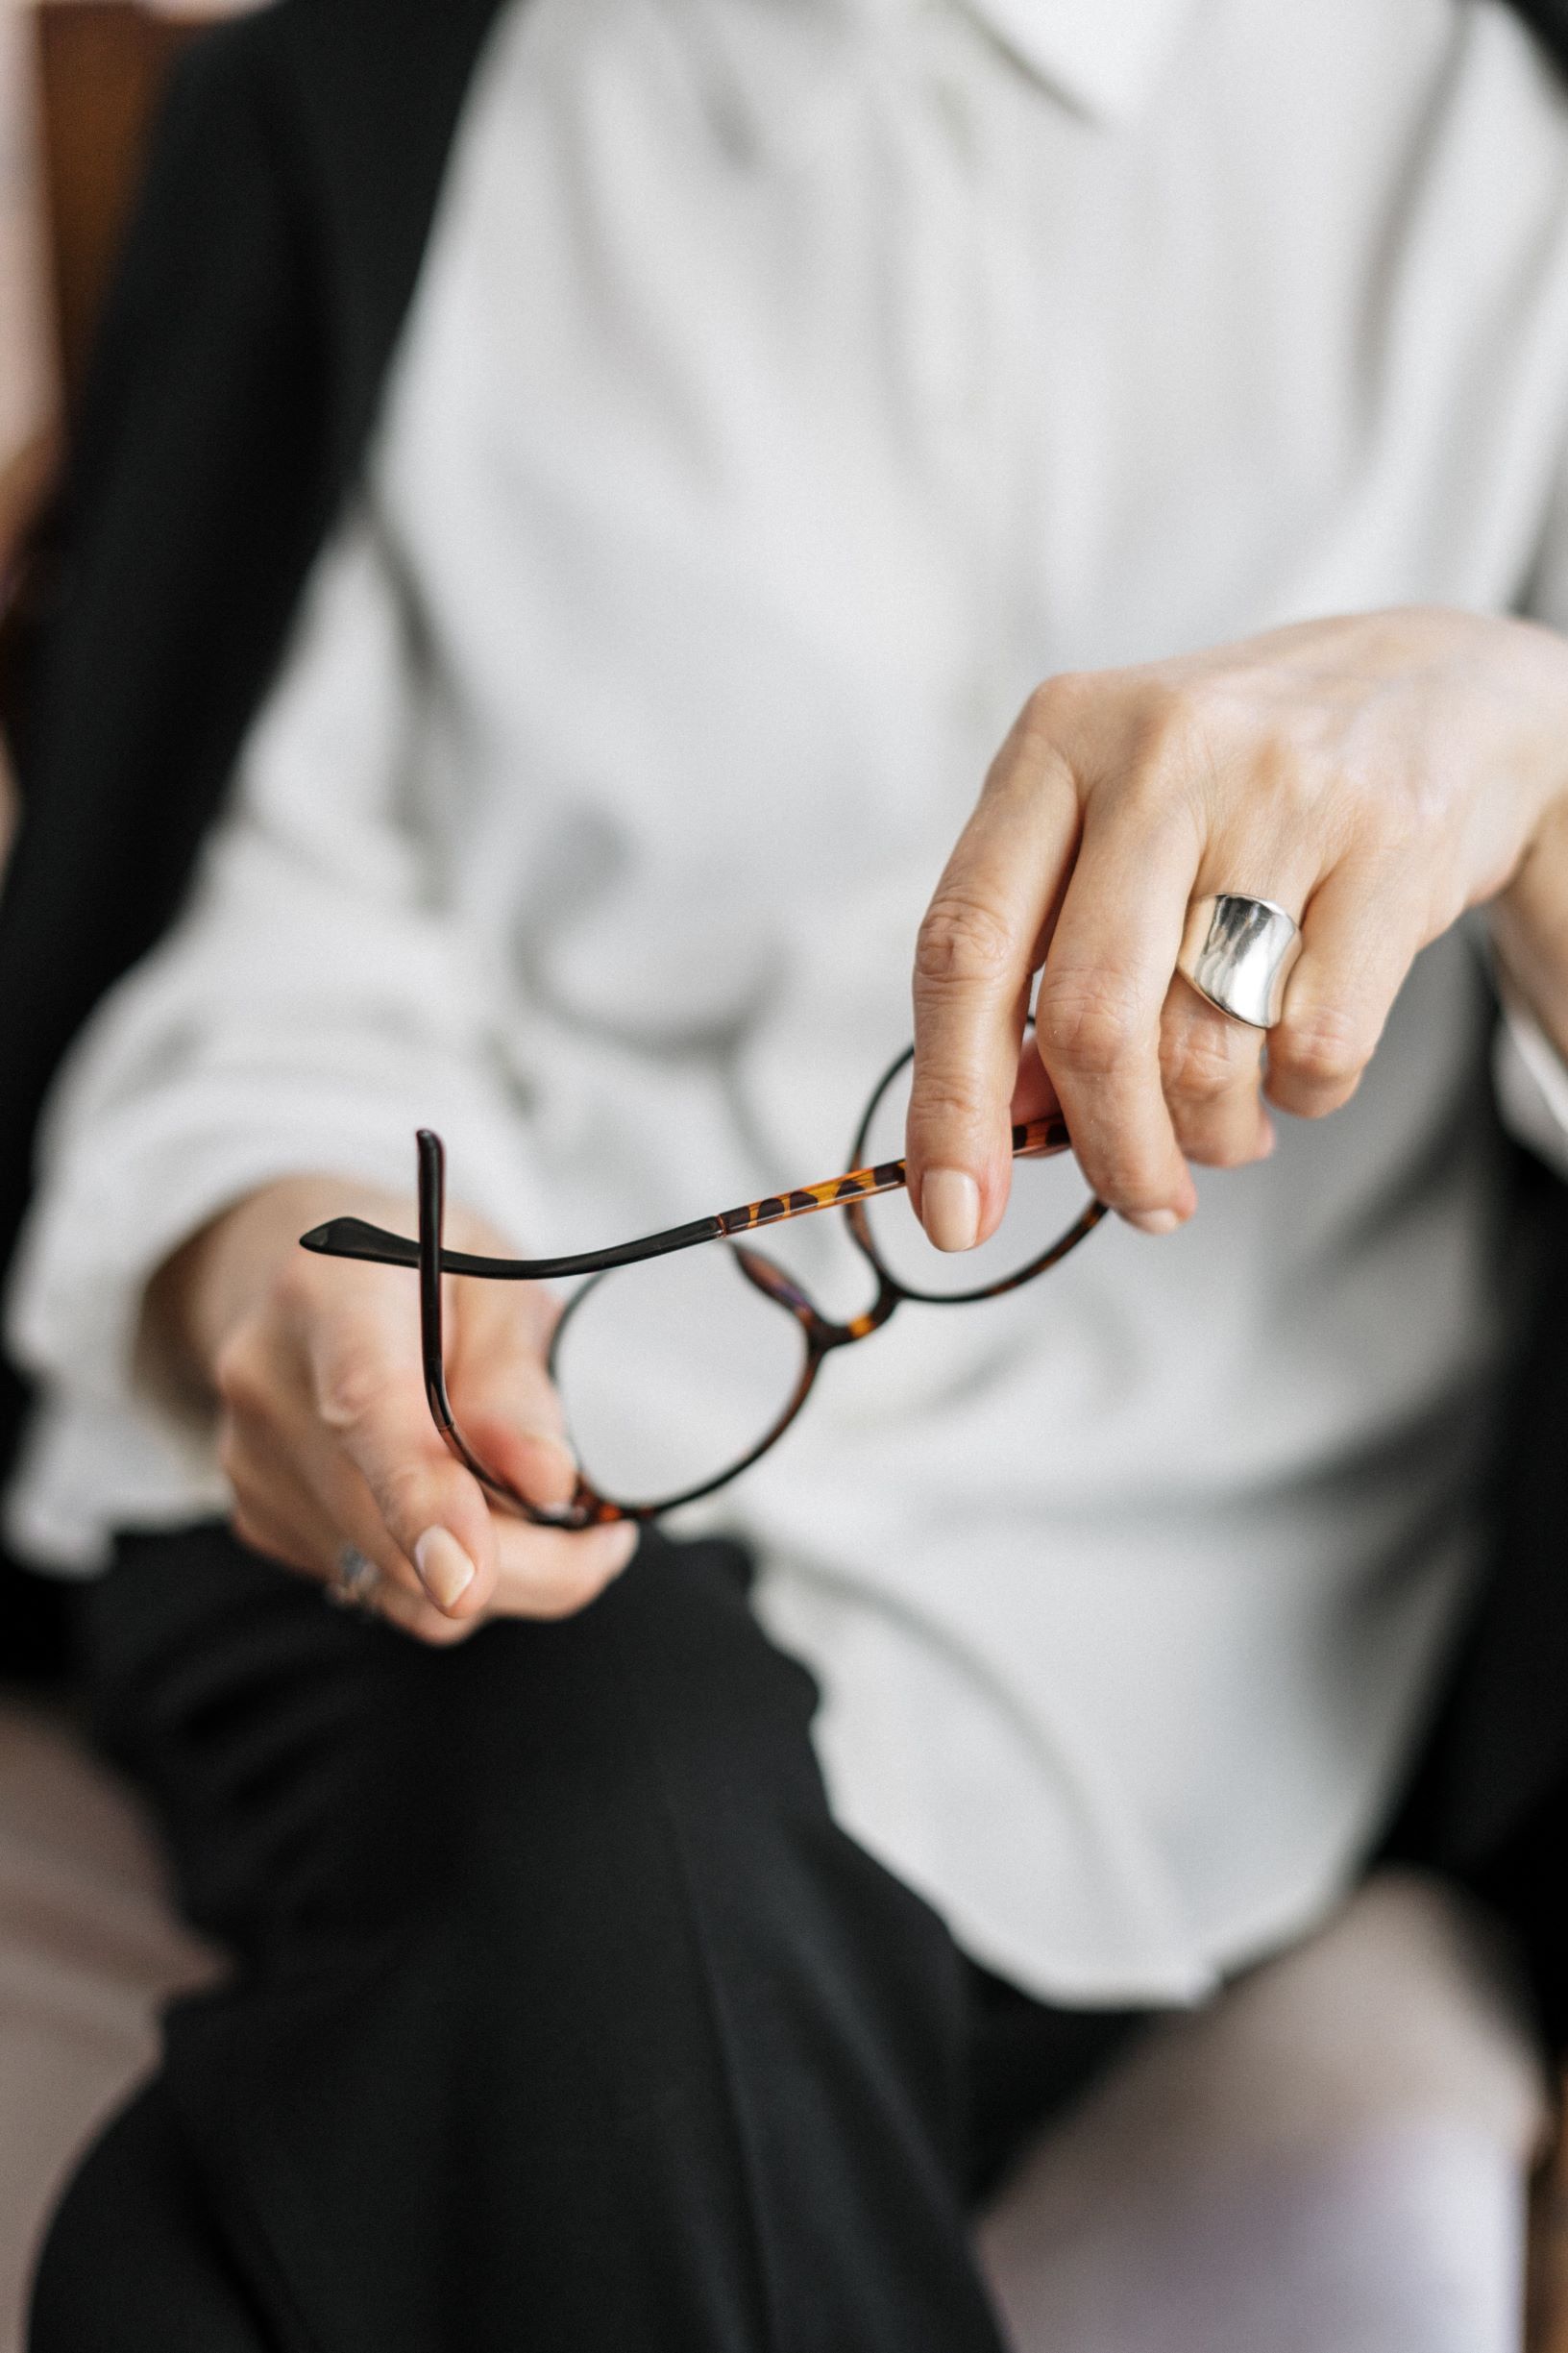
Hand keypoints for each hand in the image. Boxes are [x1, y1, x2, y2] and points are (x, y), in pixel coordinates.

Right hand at [147, 1177, 636, 1641]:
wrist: (311, 1285)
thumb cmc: (425, 1276)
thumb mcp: (500, 1285)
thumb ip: (518, 1379)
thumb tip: (546, 1483)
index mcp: (332, 1295)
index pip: (368, 1406)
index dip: (420, 1498)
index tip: (466, 1580)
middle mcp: (270, 1384)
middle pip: (389, 1527)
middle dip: (521, 1561)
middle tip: (601, 1537)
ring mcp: (254, 1462)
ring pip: (392, 1585)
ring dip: (490, 1575)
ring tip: (534, 1507)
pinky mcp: (262, 1518)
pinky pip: (374, 1589)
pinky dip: (438, 1574)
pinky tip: (462, 1509)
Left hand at [906, 607, 1567, 1242]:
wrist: (1428, 690)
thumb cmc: (1229, 794)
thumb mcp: (1109, 838)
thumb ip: (1038, 967)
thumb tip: (1007, 1130)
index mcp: (1055, 742)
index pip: (963, 947)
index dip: (949, 1102)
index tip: (954, 1216)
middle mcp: (1156, 753)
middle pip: (1090, 1020)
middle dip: (1108, 1151)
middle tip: (1141, 1204)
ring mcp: (1279, 790)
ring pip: (1203, 1048)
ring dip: (1207, 1135)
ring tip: (1227, 1128)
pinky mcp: (1388, 842)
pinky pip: (1316, 1048)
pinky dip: (1300, 1099)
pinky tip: (1296, 1068)